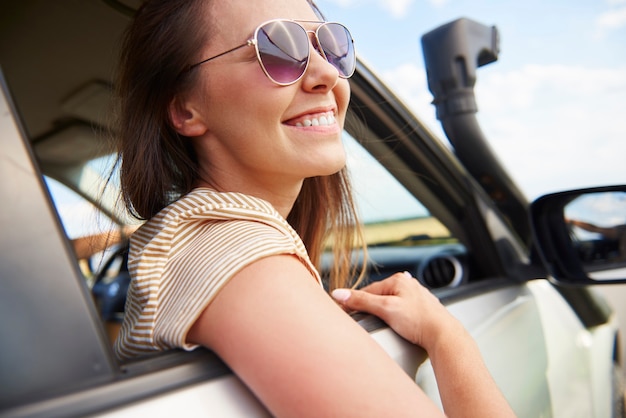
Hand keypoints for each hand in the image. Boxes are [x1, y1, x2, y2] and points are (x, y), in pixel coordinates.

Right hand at [332, 272, 460, 350]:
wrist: (443, 336)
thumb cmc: (419, 321)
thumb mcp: (385, 309)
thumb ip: (362, 301)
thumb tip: (340, 294)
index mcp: (398, 279)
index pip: (368, 290)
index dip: (356, 302)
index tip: (345, 310)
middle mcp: (408, 284)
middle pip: (380, 296)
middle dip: (370, 307)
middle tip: (362, 320)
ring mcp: (416, 297)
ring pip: (391, 303)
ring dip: (383, 312)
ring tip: (380, 323)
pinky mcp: (422, 309)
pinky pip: (401, 310)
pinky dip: (395, 316)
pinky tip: (396, 324)